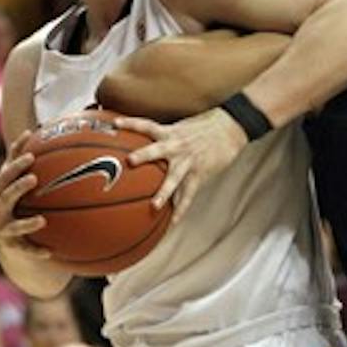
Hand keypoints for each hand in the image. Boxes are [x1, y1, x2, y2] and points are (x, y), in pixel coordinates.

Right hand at [0, 131, 51, 258]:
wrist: (6, 239)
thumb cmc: (13, 203)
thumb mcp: (16, 183)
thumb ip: (22, 161)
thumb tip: (35, 130)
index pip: (6, 173)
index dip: (16, 160)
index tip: (31, 152)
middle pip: (4, 195)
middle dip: (17, 186)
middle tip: (34, 178)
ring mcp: (1, 228)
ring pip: (13, 225)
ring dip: (27, 222)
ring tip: (42, 220)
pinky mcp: (10, 246)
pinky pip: (25, 249)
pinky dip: (36, 250)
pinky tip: (50, 252)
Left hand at [116, 109, 247, 223]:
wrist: (231, 126)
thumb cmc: (205, 126)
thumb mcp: (181, 126)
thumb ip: (164, 134)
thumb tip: (145, 139)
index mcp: (170, 132)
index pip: (146, 125)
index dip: (131, 123)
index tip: (115, 124)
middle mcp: (177, 146)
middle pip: (156, 150)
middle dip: (143, 156)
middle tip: (129, 161)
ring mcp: (188, 161)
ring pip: (173, 178)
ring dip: (163, 193)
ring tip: (154, 206)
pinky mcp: (200, 173)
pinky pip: (189, 194)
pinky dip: (181, 209)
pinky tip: (173, 222)